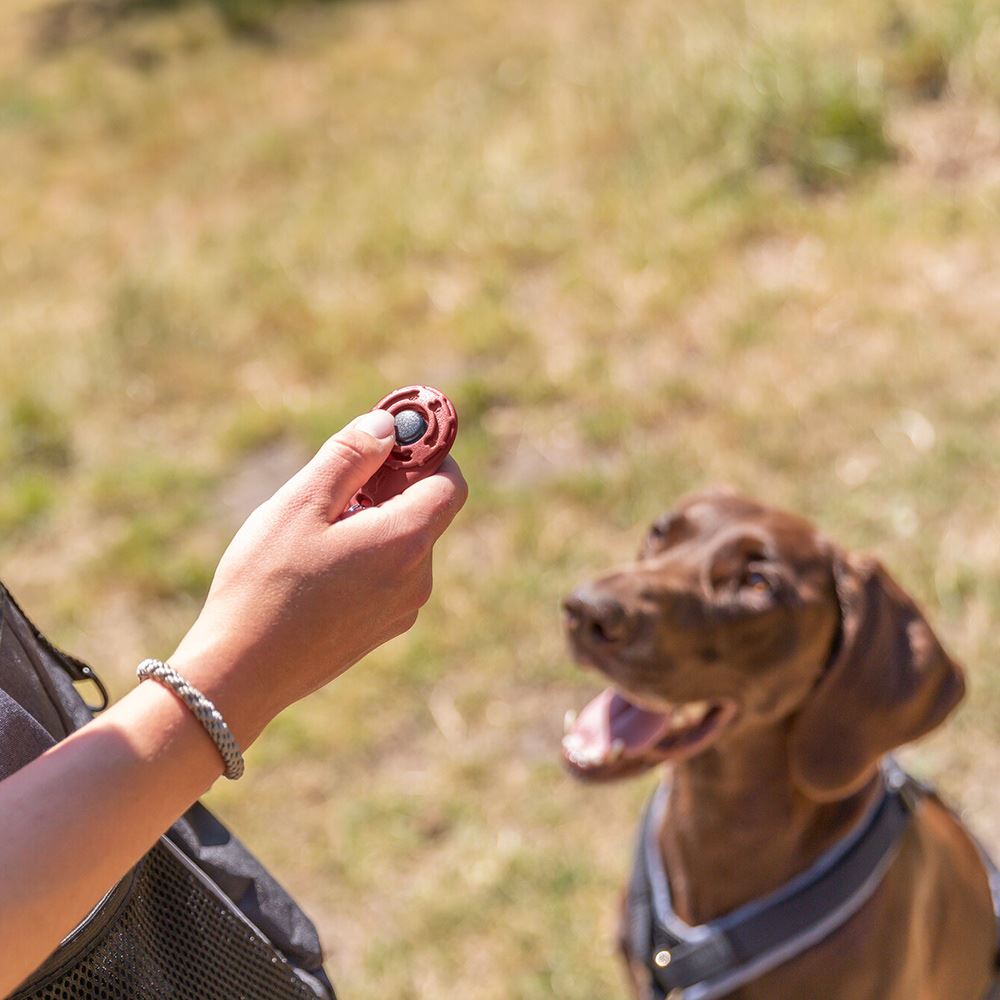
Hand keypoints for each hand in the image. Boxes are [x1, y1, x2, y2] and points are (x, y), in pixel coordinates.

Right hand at [169, 409, 467, 746]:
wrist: (239, 674)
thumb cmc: (265, 585)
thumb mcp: (301, 504)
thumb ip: (350, 456)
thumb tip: (388, 426)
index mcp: (406, 542)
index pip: (450, 482)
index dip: (428, 452)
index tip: (394, 436)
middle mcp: (418, 579)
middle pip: (425, 511)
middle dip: (390, 486)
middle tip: (336, 483)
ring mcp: (402, 610)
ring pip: (403, 544)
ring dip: (373, 522)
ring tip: (314, 532)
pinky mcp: (382, 630)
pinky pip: (389, 575)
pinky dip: (366, 555)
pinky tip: (315, 567)